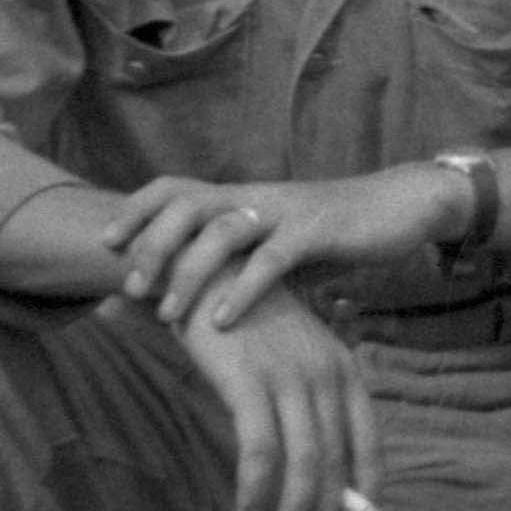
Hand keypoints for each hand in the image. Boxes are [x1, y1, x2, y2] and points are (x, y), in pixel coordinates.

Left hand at [113, 169, 446, 340]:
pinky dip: (241, 291)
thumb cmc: (335, 232)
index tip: (107, 242)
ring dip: (188, 274)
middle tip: (130, 286)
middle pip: (185, 204)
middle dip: (151, 244)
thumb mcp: (277, 243)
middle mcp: (254, 197)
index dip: (136, 210)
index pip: (173, 188)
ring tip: (167, 314)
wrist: (403, 206)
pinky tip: (221, 322)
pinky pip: (271, 259)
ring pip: (220, 232)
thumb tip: (198, 293)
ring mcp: (284, 211)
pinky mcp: (317, 231)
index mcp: (240, 197)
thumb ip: (240, 261)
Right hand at [184, 299, 379, 510]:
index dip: (367, 494)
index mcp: (344, 370)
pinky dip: (256, 488)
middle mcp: (325, 377)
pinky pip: (259, 449)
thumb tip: (317, 467)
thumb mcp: (294, 357)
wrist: (209, 266)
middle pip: (337, 465)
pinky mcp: (248, 383)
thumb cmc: (250, 320)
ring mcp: (289, 380)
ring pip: (304, 465)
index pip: (368, 444)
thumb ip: (309, 403)